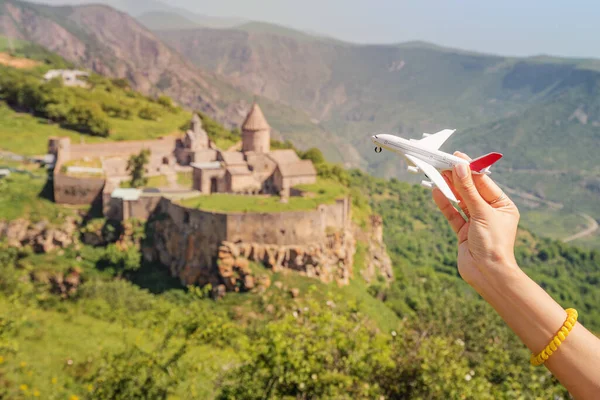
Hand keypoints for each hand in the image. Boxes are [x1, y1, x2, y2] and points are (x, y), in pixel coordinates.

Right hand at [432, 152, 520, 290]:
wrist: (488, 274)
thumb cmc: (493, 244)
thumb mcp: (481, 212)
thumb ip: (468, 190)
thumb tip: (460, 168)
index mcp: (503, 206)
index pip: (484, 183)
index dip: (470, 170)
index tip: (457, 157)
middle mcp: (490, 212)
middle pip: (471, 190)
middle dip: (458, 177)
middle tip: (443, 162)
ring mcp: (476, 222)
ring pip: (460, 201)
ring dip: (450, 188)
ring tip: (438, 173)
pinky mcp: (464, 232)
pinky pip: (453, 214)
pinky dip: (445, 204)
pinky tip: (436, 192)